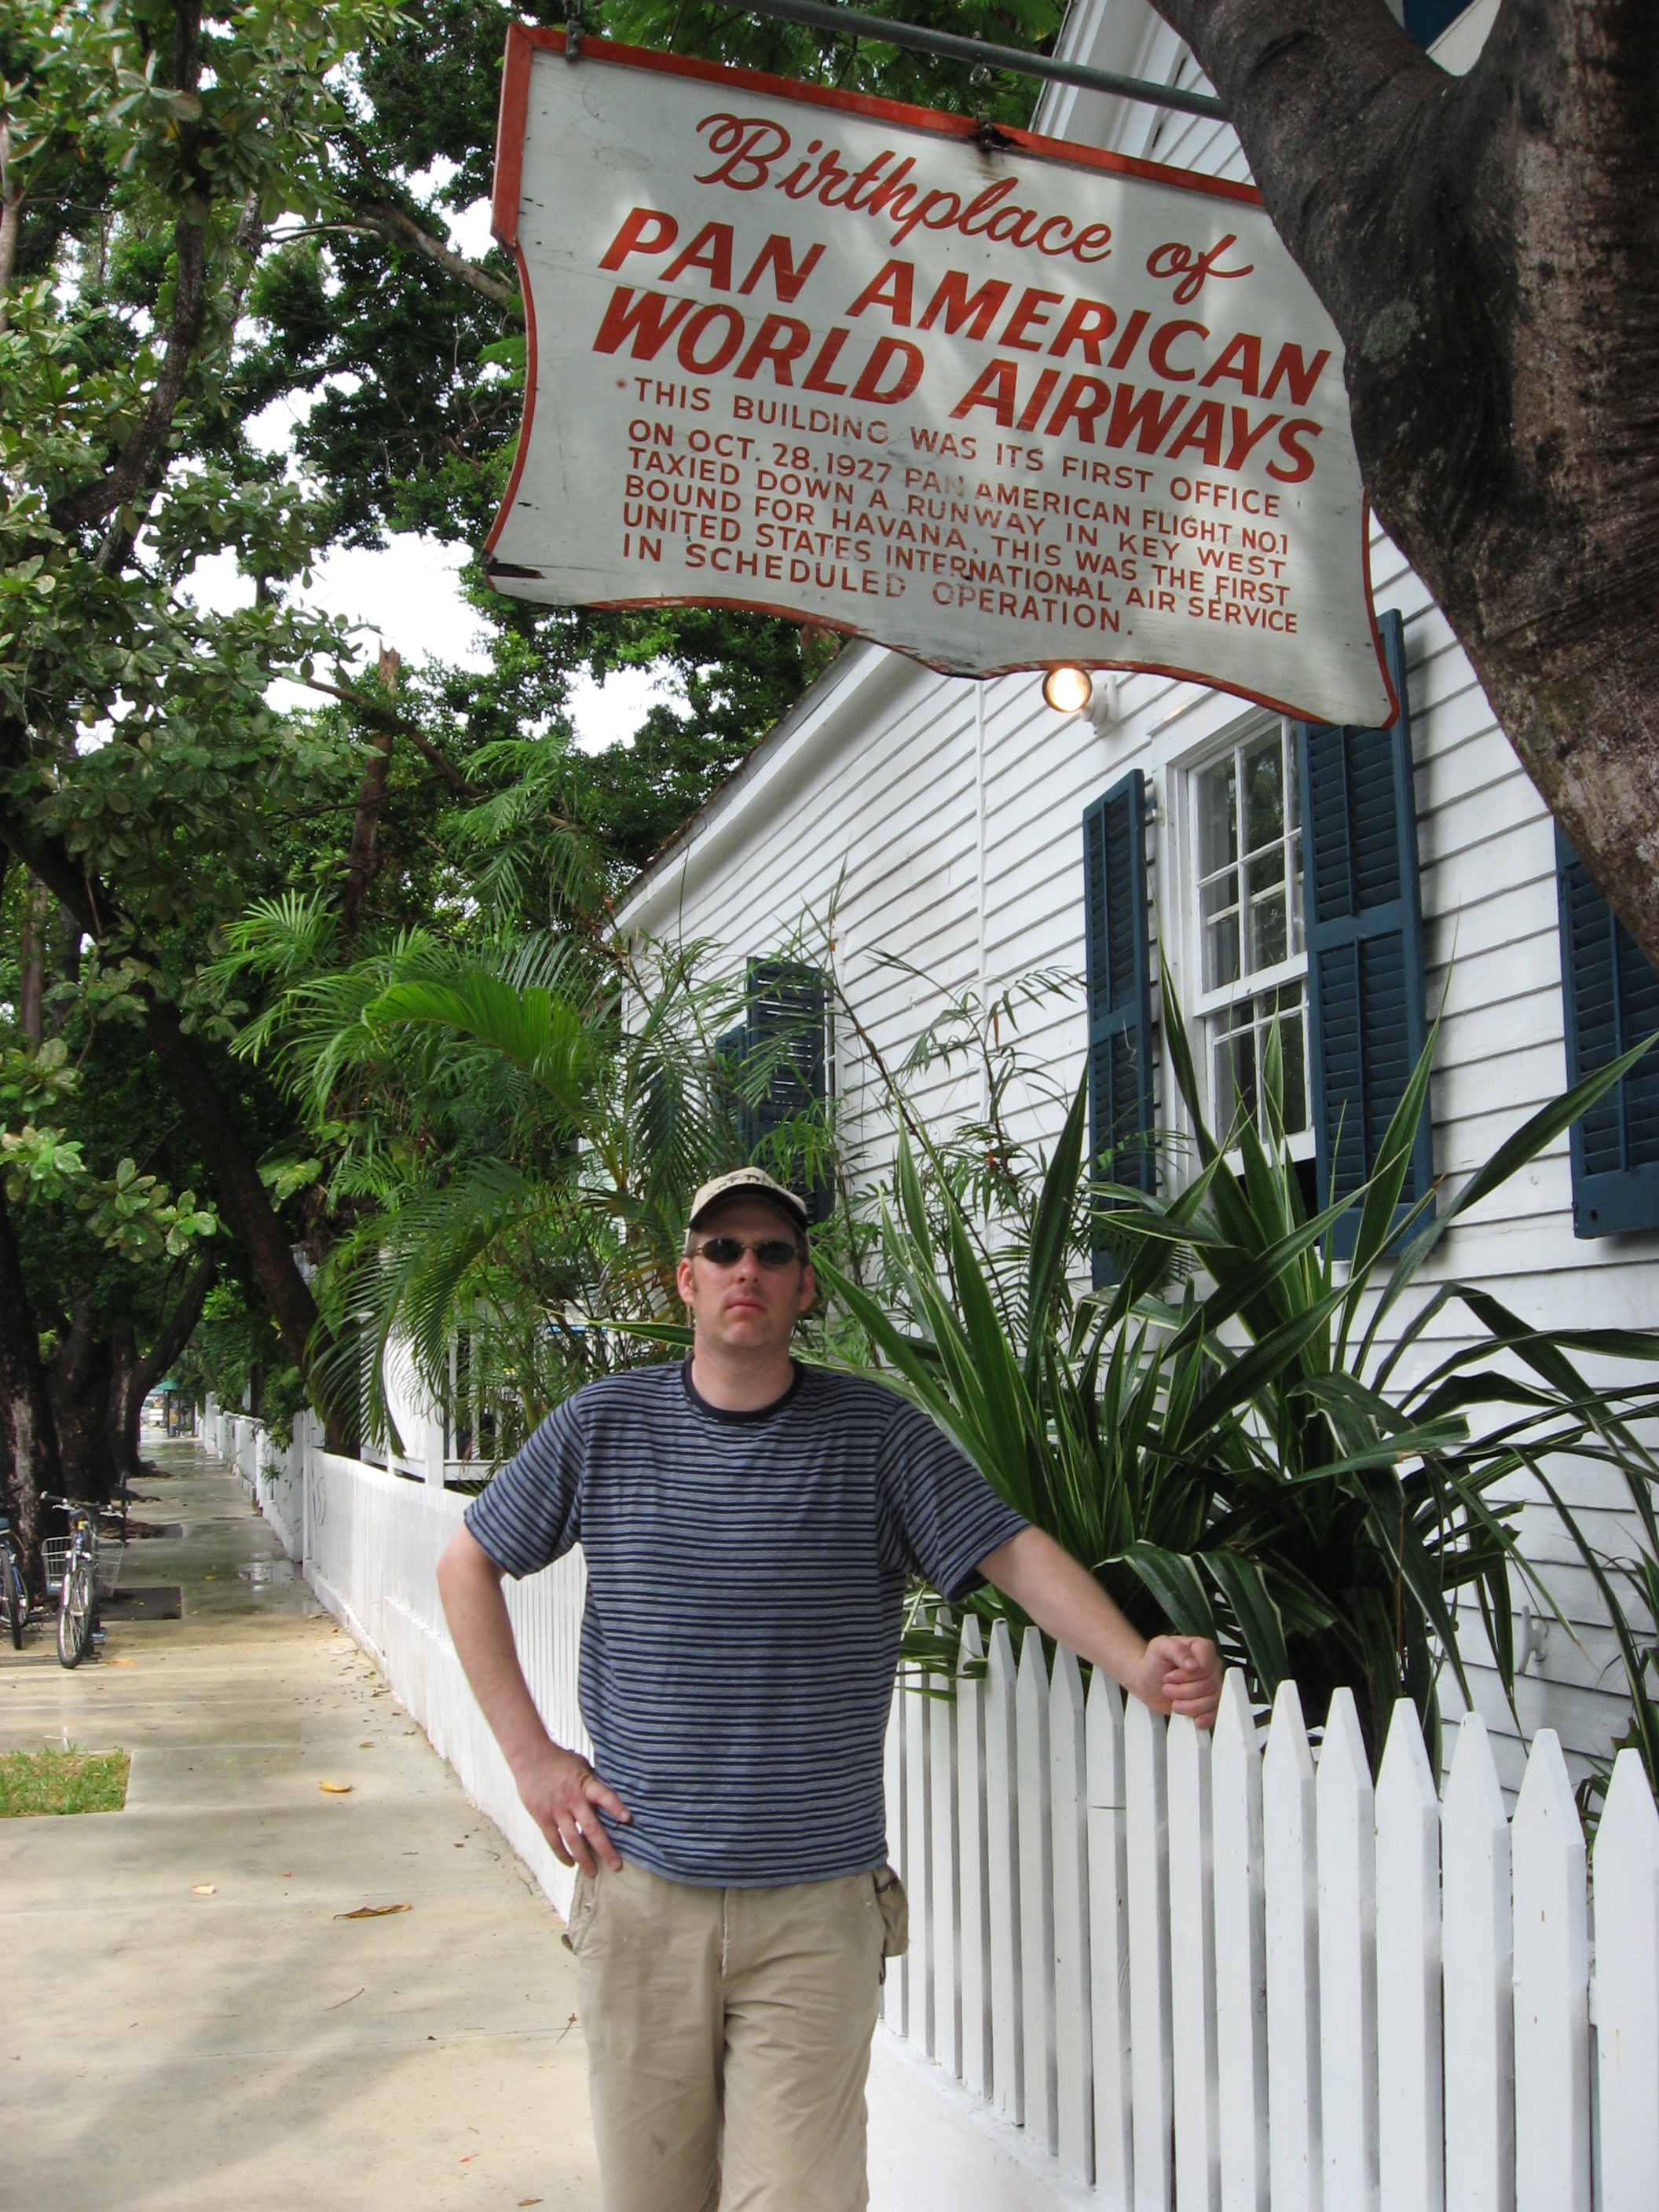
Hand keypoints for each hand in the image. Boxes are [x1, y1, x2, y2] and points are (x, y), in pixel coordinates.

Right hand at [514, 1740, 629, 1873]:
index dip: (616, 1807)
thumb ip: (593, 1782)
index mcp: (585, 1784)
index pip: (604, 1796)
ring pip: (573, 1840)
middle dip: (605, 1849)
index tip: (628, 1820)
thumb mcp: (581, 1765)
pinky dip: (562, 1854)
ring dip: (584, 1858)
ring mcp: (557, 1810)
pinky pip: (553, 1841)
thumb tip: (608, 1796)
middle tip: (616, 1866)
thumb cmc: (559, 1760)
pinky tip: (570, 1863)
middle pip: (591, 1828)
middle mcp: (572, 1799)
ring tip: (593, 1872)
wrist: (530, 1757)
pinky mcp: (542, 1817)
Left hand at [1133, 1634, 1223, 1729]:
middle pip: (1208, 1685)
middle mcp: (1210, 1666)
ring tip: (1174, 1699)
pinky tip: (1193, 1717)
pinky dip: (1202, 1717)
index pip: (1206, 1666)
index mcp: (1201, 1648)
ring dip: (1188, 1705)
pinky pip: (1215, 1713)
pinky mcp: (1209, 1702)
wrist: (1147, 1681)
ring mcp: (1212, 1685)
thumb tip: (1193, 1665)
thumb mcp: (1159, 1648)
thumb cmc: (1154, 1662)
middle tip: (1167, 1687)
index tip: (1171, 1674)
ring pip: (1212, 1701)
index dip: (1187, 1675)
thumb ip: (1176, 1650)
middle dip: (1183, 1691)